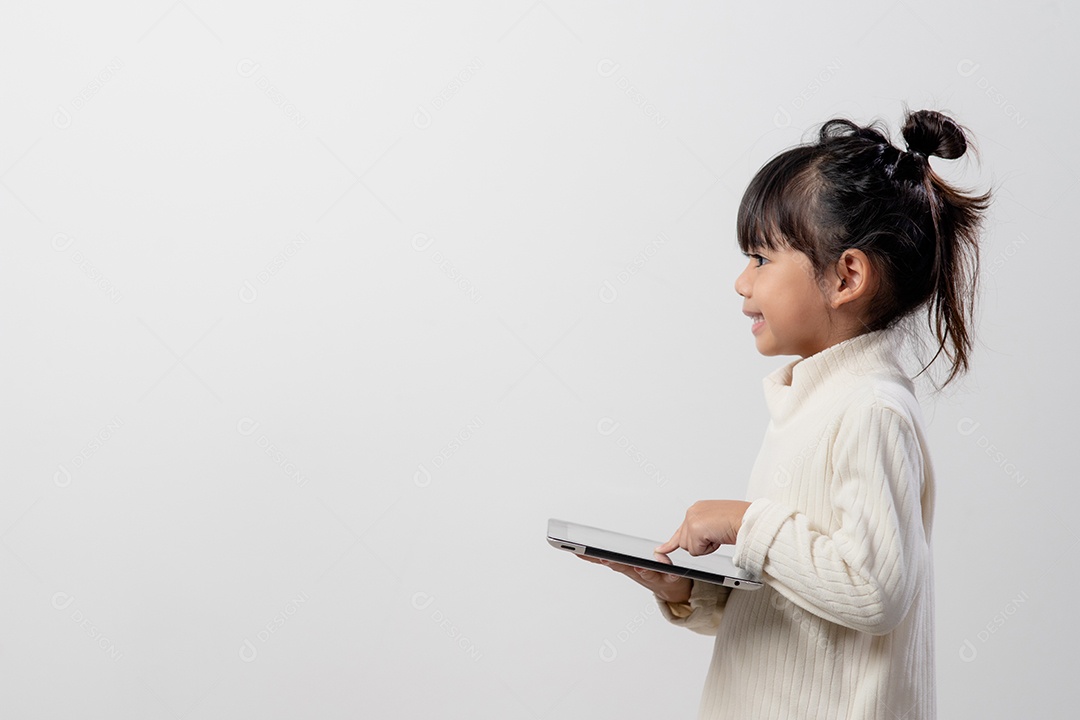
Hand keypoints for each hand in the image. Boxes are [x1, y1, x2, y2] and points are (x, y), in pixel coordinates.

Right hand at [573, 554, 691, 603]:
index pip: (606, 559)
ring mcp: (654, 576)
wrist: (671, 589)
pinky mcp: (671, 577)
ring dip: (642, 571)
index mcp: (626, 565)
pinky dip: (670, 572)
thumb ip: (606, 559)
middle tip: (603, 558)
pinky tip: (668, 566)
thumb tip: (580, 553)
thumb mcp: (625, 566)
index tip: (578, 551)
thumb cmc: (647, 573)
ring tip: (638, 567)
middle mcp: (637, 571)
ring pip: (646, 573)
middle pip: (623, 567)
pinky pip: (671, 574)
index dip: (592, 556)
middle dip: (613, 563)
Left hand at [654, 500, 751, 555]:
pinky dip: (708, 549)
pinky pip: (695, 551)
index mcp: (698, 509)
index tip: (661, 550)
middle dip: (701, 545)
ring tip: (719, 535)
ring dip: (705, 547)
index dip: (672, 542)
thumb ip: (703, 531)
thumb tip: (696, 542)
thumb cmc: (741, 521)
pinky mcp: (694, 529)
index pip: (682, 529)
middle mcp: (692, 512)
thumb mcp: (718, 524)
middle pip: (685, 542)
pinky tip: (717, 537)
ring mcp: (692, 519)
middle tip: (717, 536)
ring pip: (689, 548)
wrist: (749, 519)